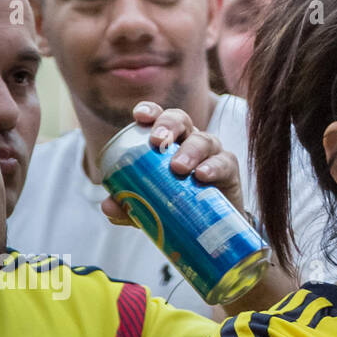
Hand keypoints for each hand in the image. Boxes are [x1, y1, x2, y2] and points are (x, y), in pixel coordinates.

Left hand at [101, 101, 242, 225]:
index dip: (150, 112)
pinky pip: (224, 162)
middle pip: (181, 120)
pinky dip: (214, 166)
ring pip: (204, 140)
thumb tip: (108, 206)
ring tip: (178, 167)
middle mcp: (189, 140)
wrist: (209, 225)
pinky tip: (202, 175)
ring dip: (190, 150)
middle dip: (169, 126)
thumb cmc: (175, 204)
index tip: (140, 117)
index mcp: (167, 142)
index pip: (159, 118)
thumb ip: (128, 205)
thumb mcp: (148, 205)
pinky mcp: (229, 169)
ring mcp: (211, 153)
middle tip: (157, 141)